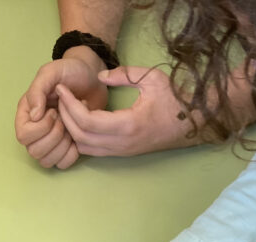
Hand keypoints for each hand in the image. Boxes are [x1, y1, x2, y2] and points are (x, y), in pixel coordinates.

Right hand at [15, 52, 107, 168]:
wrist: (92, 77)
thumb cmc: (70, 72)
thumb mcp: (52, 72)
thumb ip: (38, 90)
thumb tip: (34, 115)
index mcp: (26, 113)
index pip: (23, 135)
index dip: (40, 128)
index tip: (54, 111)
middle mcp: (35, 130)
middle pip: (34, 152)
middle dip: (53, 137)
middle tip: (65, 119)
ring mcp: (50, 141)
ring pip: (46, 161)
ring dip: (62, 147)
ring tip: (72, 128)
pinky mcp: (65, 147)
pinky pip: (62, 164)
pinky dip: (71, 154)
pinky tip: (77, 138)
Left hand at [56, 66, 199, 156]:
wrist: (194, 122)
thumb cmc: (175, 99)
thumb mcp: (152, 78)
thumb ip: (124, 74)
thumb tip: (100, 76)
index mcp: (128, 125)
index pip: (86, 121)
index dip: (69, 105)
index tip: (61, 89)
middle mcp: (122, 144)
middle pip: (80, 137)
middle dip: (65, 117)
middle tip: (60, 97)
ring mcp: (123, 152)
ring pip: (85, 148)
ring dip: (72, 129)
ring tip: (70, 107)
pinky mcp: (124, 153)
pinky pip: (94, 150)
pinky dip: (81, 137)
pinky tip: (83, 118)